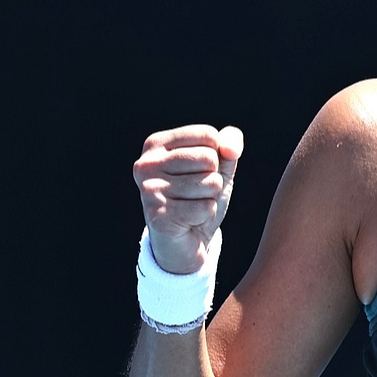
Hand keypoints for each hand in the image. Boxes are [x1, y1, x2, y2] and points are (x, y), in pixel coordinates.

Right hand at [134, 124, 243, 273]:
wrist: (186, 241)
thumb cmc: (199, 197)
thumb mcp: (219, 167)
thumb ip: (229, 145)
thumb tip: (230, 149)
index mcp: (156, 144)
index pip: (208, 135)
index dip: (217, 158)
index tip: (198, 173)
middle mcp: (146, 163)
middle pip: (209, 158)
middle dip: (213, 180)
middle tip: (195, 194)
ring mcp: (149, 189)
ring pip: (210, 183)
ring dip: (210, 198)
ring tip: (192, 206)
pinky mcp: (157, 214)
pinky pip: (206, 207)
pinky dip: (205, 215)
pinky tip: (189, 220)